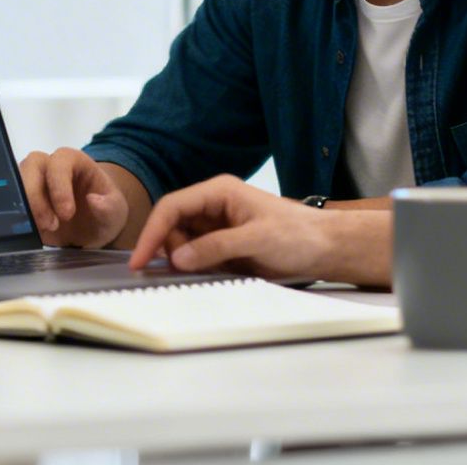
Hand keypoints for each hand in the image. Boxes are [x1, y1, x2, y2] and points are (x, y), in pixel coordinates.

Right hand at [18, 147, 129, 247]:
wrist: (94, 226)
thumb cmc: (105, 210)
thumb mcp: (116, 211)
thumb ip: (109, 206)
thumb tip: (94, 200)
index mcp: (73, 160)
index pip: (60, 162)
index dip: (60, 186)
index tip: (67, 213)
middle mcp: (49, 166)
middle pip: (32, 166)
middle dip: (37, 196)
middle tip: (51, 226)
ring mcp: (32, 182)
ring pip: (16, 181)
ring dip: (26, 207)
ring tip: (43, 230)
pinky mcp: (23, 201)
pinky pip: (11, 201)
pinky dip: (16, 216)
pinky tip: (29, 233)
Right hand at [128, 175, 344, 281]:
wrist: (326, 248)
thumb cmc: (299, 236)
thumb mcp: (257, 240)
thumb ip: (216, 247)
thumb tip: (178, 258)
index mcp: (219, 191)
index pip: (172, 206)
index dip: (152, 232)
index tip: (140, 260)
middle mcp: (214, 205)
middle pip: (172, 225)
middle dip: (170, 249)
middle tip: (182, 273)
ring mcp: (218, 225)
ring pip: (182, 242)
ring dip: (184, 261)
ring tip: (207, 273)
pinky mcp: (224, 244)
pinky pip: (197, 255)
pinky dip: (196, 267)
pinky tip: (211, 275)